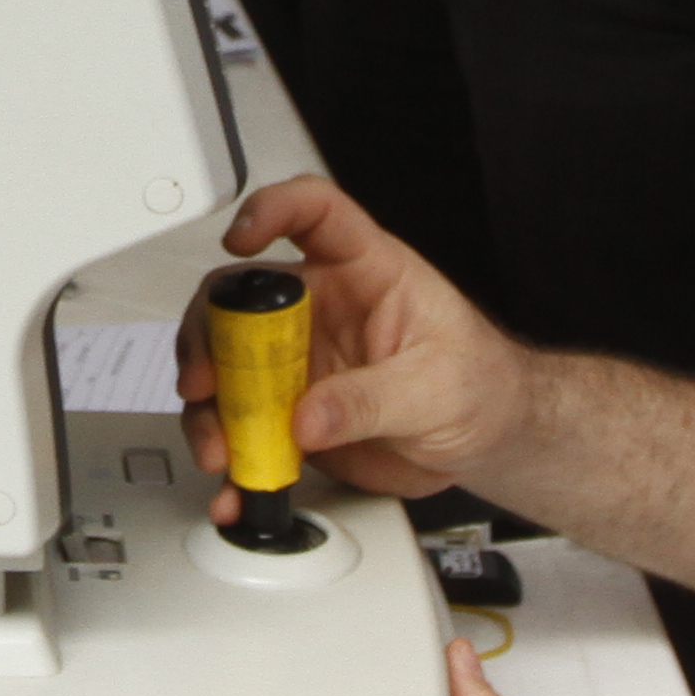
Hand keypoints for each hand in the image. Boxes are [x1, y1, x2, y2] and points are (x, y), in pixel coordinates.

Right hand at [178, 176, 542, 510]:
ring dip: (209, 410)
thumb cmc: (480, 386)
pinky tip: (236, 485)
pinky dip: (232, 461)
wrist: (487, 441)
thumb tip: (307, 417)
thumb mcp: (438, 387)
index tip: (240, 240)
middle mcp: (319, 309)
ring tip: (221, 449)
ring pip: (225, 367)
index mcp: (365, 272)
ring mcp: (299, 361)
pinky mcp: (290, 412)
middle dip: (209, 338)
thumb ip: (372, 399)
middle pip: (240, 297)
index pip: (314, 213)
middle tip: (208, 382)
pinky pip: (244, 431)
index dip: (272, 210)